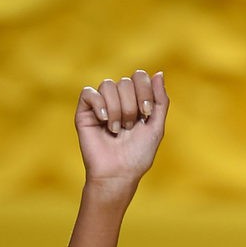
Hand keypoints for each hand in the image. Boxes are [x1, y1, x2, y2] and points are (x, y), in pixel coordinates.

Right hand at [75, 68, 168, 189]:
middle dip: (131, 106)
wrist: (118, 174)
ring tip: (116, 130)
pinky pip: (89, 92)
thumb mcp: (156, 127)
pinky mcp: (85, 111)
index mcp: (135, 101)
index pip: (140, 76)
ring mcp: (100, 104)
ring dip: (116, 110)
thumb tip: (159, 73)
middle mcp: (118, 99)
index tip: (146, 114)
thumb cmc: (137, 156)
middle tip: (129, 128)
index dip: (144, 91)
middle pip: (125, 82)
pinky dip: (99, 105)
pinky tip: (103, 121)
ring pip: (108, 85)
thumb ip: (160, 101)